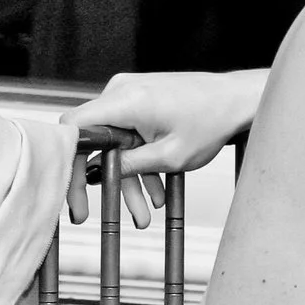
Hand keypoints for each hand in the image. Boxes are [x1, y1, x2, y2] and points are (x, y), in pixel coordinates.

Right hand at [62, 69, 262, 226]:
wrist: (237, 100)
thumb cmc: (212, 121)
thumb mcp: (169, 157)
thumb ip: (128, 166)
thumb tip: (95, 174)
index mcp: (125, 100)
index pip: (74, 127)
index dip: (66, 161)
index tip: (71, 191)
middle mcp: (122, 91)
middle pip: (93, 140)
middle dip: (100, 182)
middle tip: (89, 213)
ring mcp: (130, 94)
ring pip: (113, 144)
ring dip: (125, 179)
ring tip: (143, 212)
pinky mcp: (140, 101)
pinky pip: (127, 135)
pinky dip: (137, 162)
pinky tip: (154, 190)